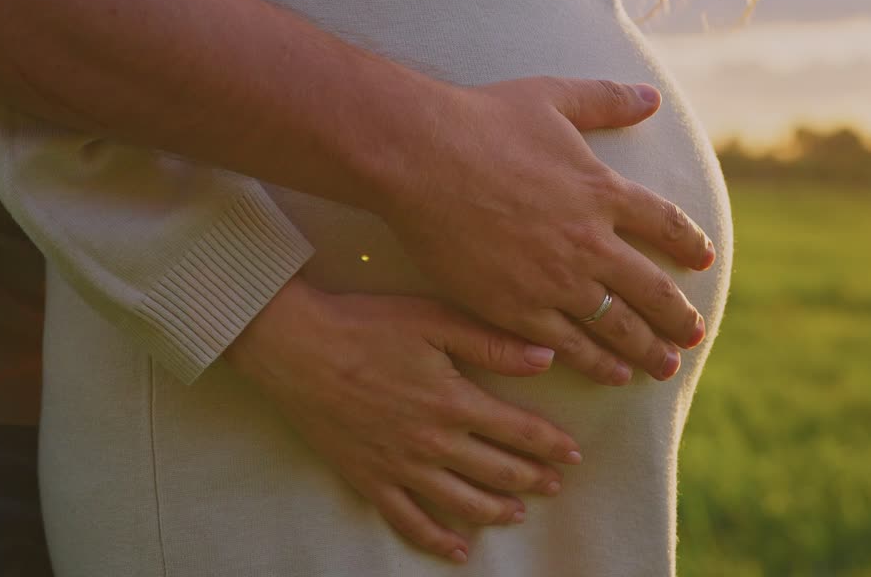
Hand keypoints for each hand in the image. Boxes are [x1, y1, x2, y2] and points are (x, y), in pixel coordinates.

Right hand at [225, 277, 582, 563]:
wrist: (298, 348)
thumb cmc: (367, 325)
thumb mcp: (435, 320)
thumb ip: (492, 343)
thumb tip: (546, 358)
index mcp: (455, 402)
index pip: (519, 432)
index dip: (550, 445)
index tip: (573, 454)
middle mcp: (433, 443)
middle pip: (496, 471)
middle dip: (531, 479)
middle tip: (555, 485)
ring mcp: (400, 467)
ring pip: (461, 501)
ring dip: (495, 511)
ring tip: (518, 514)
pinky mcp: (369, 480)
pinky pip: (408, 520)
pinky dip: (436, 540)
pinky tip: (458, 550)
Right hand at [378, 77, 713, 385]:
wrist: (420, 157)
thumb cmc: (481, 120)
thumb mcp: (553, 97)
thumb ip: (606, 99)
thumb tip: (652, 97)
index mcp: (602, 190)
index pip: (665, 224)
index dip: (689, 244)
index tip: (705, 262)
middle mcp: (590, 241)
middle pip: (651, 288)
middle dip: (678, 316)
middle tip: (695, 336)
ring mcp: (556, 280)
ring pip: (617, 326)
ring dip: (647, 349)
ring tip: (665, 367)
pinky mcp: (517, 308)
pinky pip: (569, 345)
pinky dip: (597, 363)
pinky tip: (613, 376)